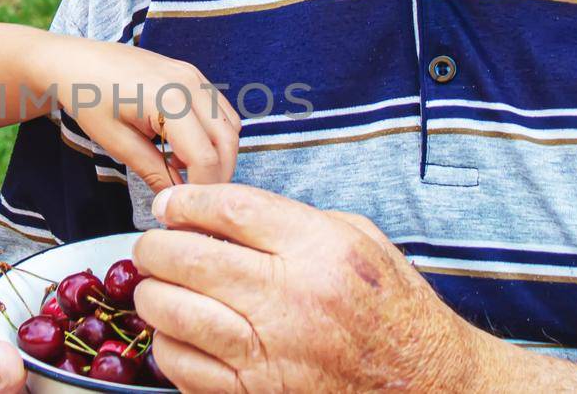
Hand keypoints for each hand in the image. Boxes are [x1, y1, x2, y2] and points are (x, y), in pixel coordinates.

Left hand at [28, 35, 240, 190]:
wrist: (75, 61)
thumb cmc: (88, 98)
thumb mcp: (117, 142)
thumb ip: (153, 171)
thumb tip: (175, 200)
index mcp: (170, 100)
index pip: (206, 157)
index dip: (201, 189)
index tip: (185, 207)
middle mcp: (190, 83)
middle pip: (228, 142)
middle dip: (217, 175)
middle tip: (192, 196)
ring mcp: (194, 75)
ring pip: (231, 126)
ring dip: (218, 154)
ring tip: (183, 170)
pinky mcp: (192, 74)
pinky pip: (220, 110)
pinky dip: (214, 135)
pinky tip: (184, 147)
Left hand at [131, 184, 492, 391]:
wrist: (427, 384)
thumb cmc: (394, 312)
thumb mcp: (361, 242)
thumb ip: (295, 221)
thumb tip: (221, 211)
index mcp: (320, 250)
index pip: (230, 209)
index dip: (185, 202)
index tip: (169, 206)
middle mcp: (293, 298)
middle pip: (189, 257)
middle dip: (154, 247)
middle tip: (150, 247)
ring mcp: (272, 353)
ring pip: (175, 312)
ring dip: (151, 295)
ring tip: (155, 287)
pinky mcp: (257, 393)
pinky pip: (184, 366)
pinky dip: (168, 346)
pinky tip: (176, 333)